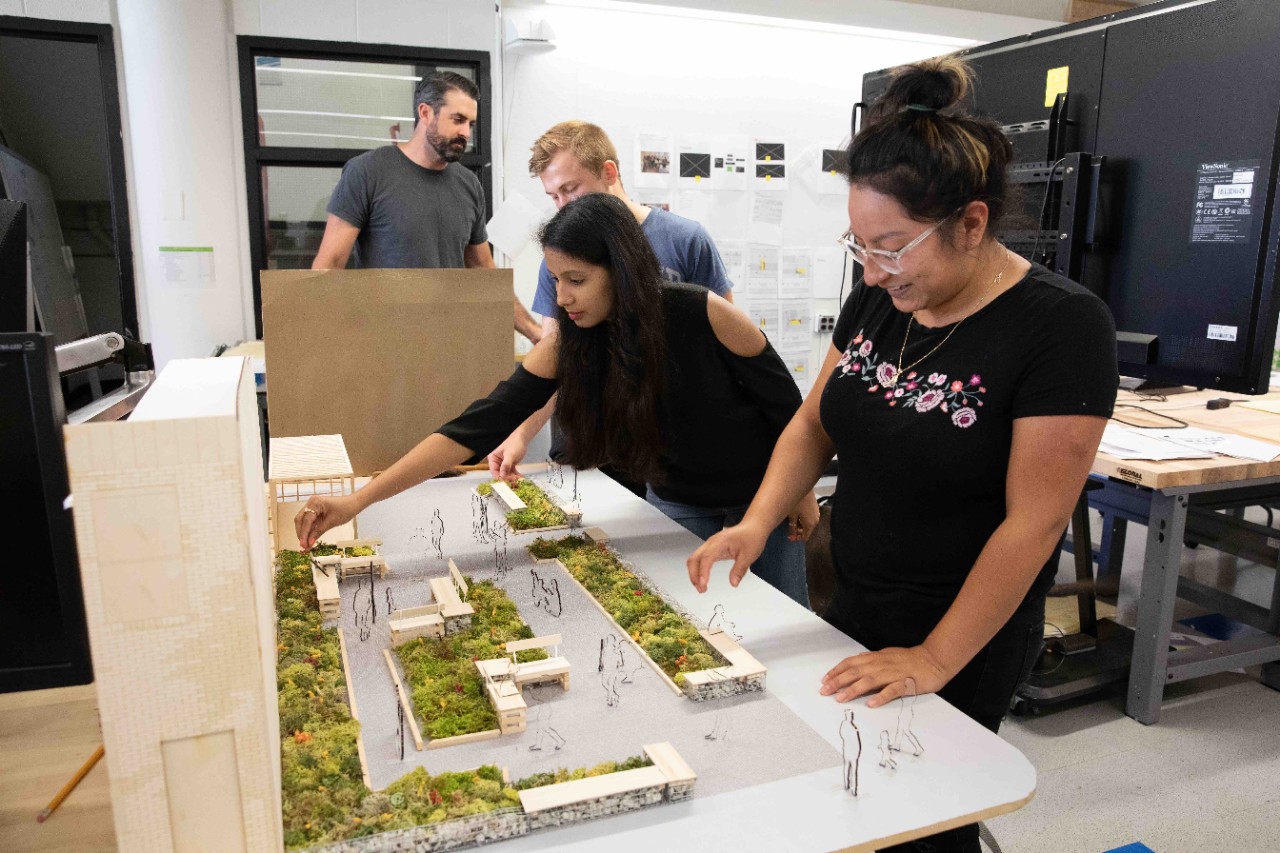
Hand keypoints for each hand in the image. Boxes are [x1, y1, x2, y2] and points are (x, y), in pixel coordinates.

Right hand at [295, 494, 359, 551]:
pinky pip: (309, 522)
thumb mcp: (331, 522)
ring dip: (304, 533)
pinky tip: (309, 540)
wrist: (353, 504)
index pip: (306, 520)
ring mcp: (312, 506)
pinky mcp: (315, 511)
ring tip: (306, 545)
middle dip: (301, 533)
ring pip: (303, 521)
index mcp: (315, 502)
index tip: (303, 545)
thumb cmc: (345, 510)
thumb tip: (309, 543)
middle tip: (303, 546)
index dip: (304, 534)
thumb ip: (318, 532)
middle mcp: (311, 503)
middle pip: (300, 520)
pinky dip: (309, 530)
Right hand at [487, 434, 527, 482]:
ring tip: (519, 480)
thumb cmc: (514, 443)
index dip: (499, 477)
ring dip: (512, 478)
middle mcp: (497, 462)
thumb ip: (506, 465)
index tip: (505, 482)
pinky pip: (512, 472)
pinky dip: (516, 475)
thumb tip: (502, 475)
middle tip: (514, 482)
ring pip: (507, 474)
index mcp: (493, 458)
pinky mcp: (510, 464)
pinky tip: (520, 477)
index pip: (494, 471)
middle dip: (507, 479)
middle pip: (500, 474)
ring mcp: (504, 463)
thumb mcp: (510, 455)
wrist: (522, 439)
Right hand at [686, 519, 770, 592]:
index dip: (702, 572)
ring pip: (694, 559)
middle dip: (694, 575)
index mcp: (720, 542)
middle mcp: (712, 542)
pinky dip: (698, 570)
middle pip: (694, 559)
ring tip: (701, 587)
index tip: (703, 584)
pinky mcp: (712, 548)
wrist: (753, 527)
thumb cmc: (751, 537)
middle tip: (701, 589)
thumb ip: (739, 570)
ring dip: (694, 574)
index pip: (706, 558)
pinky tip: (702, 579)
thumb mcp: (749, 556)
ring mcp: (710, 545)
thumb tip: (733, 583)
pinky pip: (700, 559)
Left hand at [787, 490, 819, 541]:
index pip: (805, 537)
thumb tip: (792, 536)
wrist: (801, 485)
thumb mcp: (791, 516)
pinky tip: (796, 516)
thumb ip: (792, 527)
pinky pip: (809, 517)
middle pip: (807, 530)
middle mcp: (815, 520)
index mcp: (811, 524)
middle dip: (798, 532)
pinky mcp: (815, 507)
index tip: (790, 538)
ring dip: (800, 525)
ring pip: (808, 523)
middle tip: (789, 531)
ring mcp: (816, 513)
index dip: (797, 538)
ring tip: (791, 522)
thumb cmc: (796, 500)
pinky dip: (803, 519)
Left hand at [819, 646, 948, 707]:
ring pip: (870, 680)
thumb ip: (872, 661)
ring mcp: (894, 673)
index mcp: (876, 658)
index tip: (825, 680)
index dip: (837, 671)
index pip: (851, 663)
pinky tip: (871, 704)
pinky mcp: (906, 683)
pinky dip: (881, 696)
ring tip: (841, 698)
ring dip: (853, 689)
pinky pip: (892, 690)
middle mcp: (882, 664)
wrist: (934, 660)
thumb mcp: (887, 656)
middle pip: (856, 671)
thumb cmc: (909, 659)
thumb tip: (856, 663)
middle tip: (825, 691)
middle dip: (838, 681)